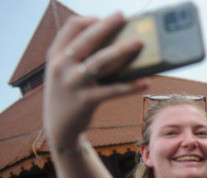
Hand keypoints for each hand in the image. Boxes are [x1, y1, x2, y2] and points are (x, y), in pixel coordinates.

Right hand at [43, 12, 147, 148]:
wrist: (59, 127)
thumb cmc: (69, 94)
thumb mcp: (64, 72)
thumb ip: (79, 57)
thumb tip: (116, 43)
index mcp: (56, 55)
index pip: (71, 27)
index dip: (89, 20)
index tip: (104, 18)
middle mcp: (61, 67)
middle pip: (86, 39)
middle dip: (106, 26)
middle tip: (122, 16)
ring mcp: (73, 84)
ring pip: (99, 62)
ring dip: (120, 50)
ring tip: (137, 42)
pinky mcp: (86, 101)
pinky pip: (112, 91)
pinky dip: (130, 86)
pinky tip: (145, 82)